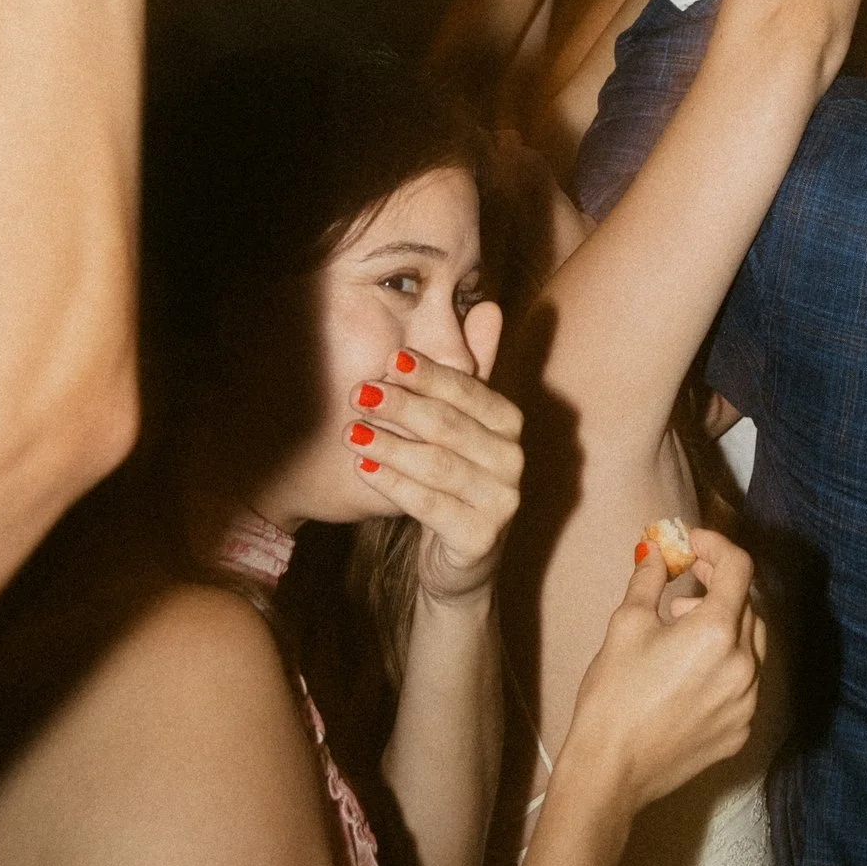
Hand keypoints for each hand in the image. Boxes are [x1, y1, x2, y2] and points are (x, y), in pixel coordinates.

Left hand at [346, 302, 523, 605]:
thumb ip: (471, 370)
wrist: (458, 560)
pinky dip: (395, 485)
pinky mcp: (481, 538)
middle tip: (358, 393)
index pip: (468, 390)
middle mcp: (514, 460)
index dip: (429, 374)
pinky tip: (364, 469)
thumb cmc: (453, 481)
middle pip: (450, 425)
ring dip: (391, 445)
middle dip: (402, 407)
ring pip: (438, 464)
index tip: (388, 360)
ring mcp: (502, 501)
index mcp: (510, 424)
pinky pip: (431, 505)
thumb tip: (487, 305)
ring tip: (352, 432)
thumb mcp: (461, 424)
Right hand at [562, 525, 764, 820]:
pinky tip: (691, 670)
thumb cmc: (612, 697)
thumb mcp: (626, 625)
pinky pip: (745, 683)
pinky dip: (726, 663)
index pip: (738, 568)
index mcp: (717, 633)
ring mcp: (746, 703)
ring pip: (751, 644)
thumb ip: (649, 579)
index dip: (715, 545)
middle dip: (718, 584)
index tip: (691, 542)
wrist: (610, 773)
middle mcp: (744, 666)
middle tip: (685, 580)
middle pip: (747, 604)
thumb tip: (656, 550)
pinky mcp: (740, 731)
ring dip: (724, 624)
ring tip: (681, 627)